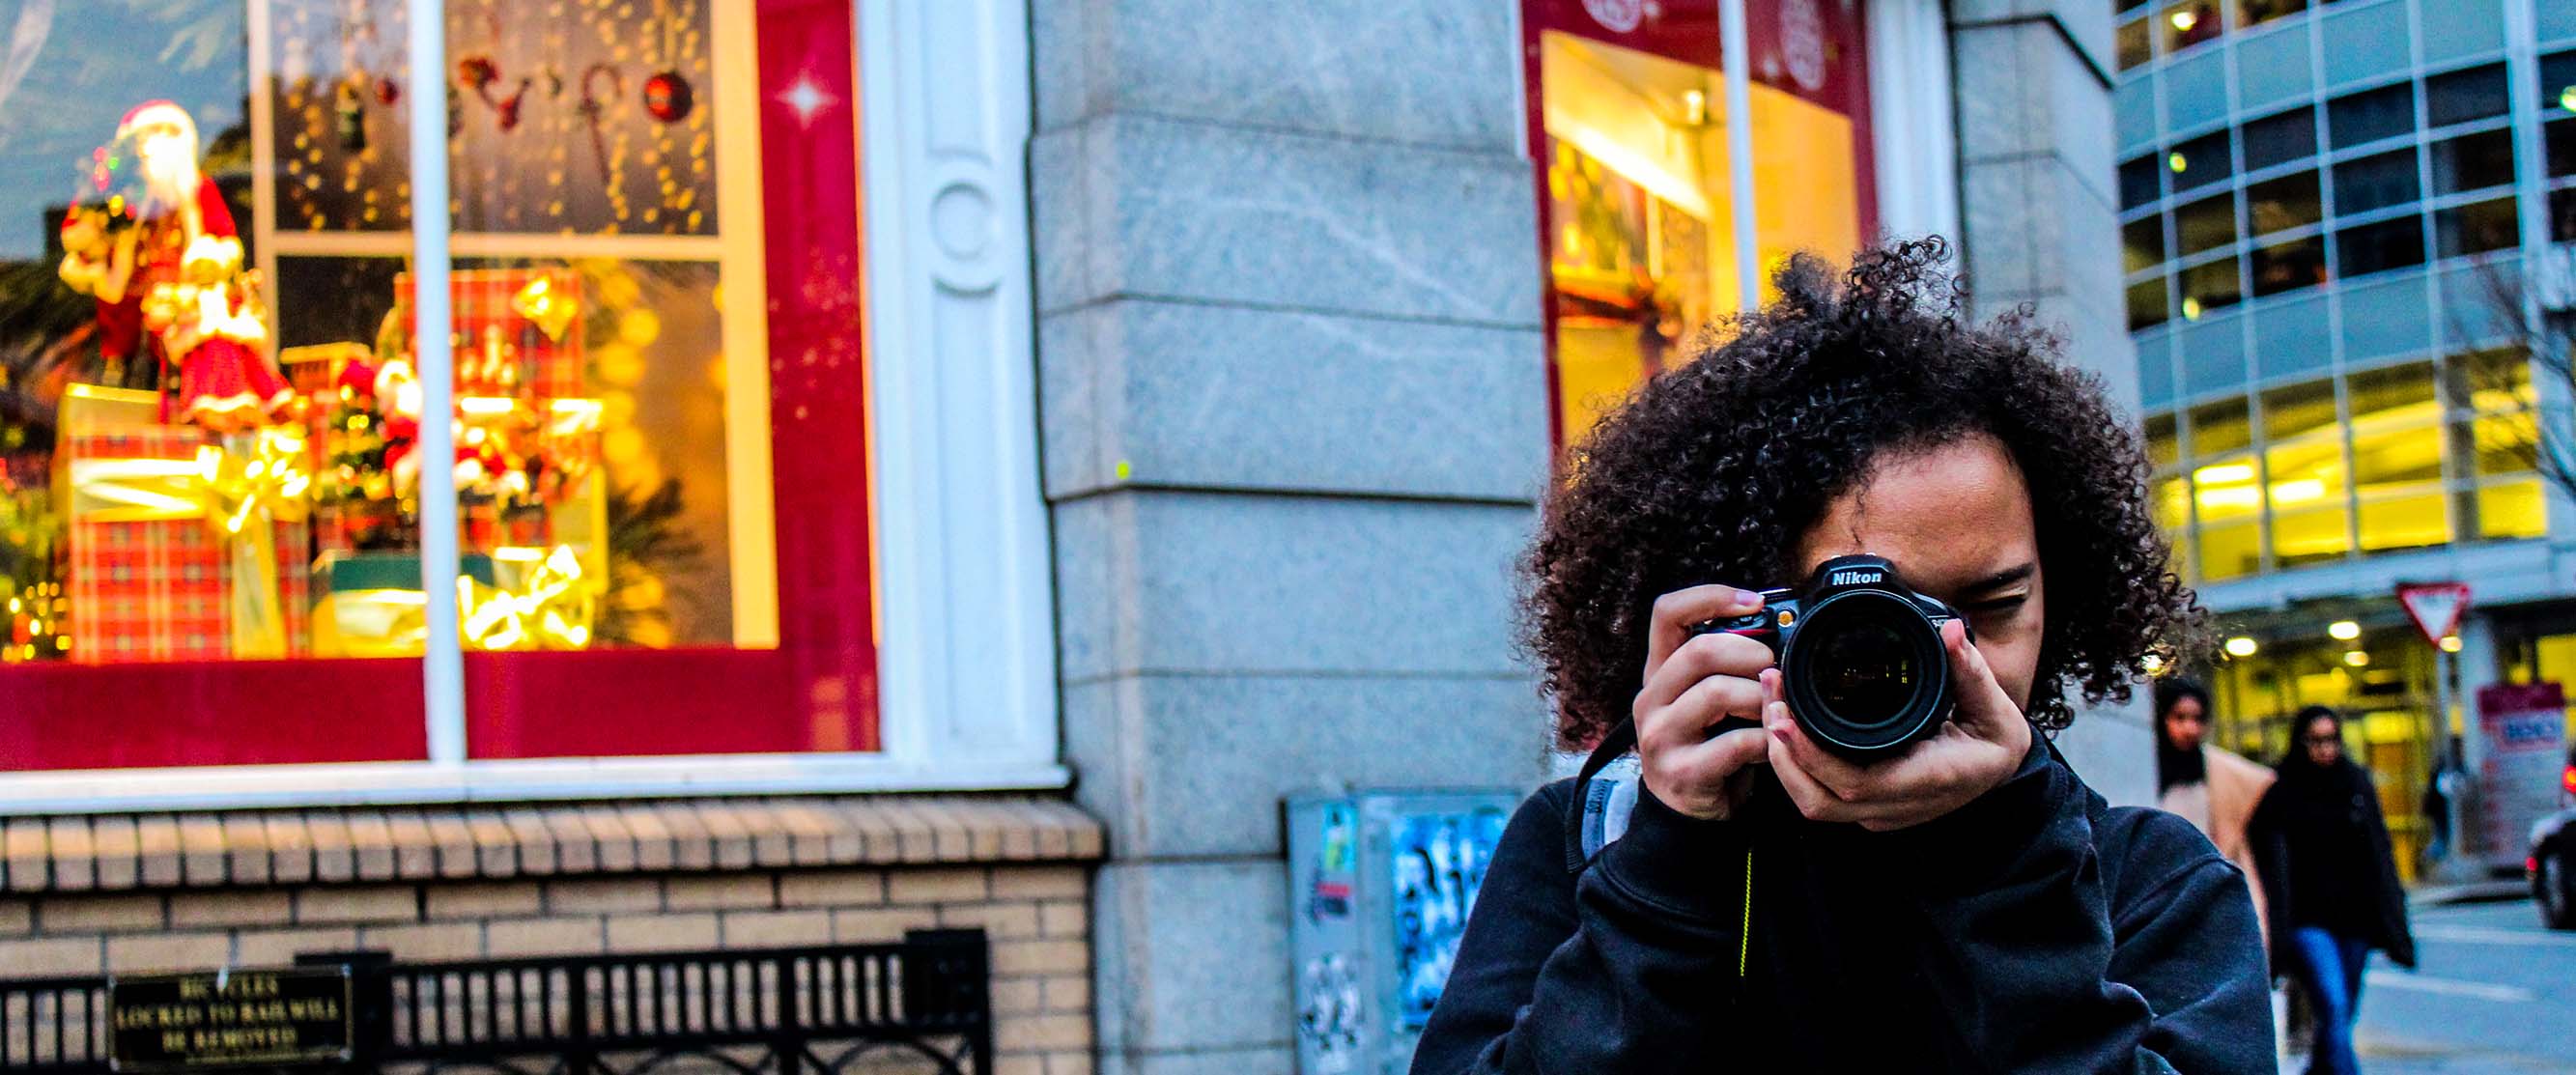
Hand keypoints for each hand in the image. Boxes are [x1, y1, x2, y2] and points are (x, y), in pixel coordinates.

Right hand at [1632, 585, 1774, 820]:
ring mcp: (1660, 737)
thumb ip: (1726, 665)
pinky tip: (1771, 746)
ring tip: (1775, 712)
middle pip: (1700, 651)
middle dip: (1752, 654)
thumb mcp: (1707, 700)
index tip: (1755, 602)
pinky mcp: (1682, 772)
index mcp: (1658, 672)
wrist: (1689, 812)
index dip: (1712, 597)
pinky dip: (1765, 741)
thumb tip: (1777, 628)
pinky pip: (1735, 744)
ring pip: (1718, 693)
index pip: (1667, 613)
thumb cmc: (1709, 745)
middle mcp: (1650, 700)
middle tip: (1775, 671)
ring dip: (1761, 700)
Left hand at [1764, 618, 2032, 831]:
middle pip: (1817, 799)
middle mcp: (1895, 805)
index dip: (1811, 756)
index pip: (1853, 783)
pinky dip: (1795, 763)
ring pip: (1812, 801)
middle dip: (1782, 752)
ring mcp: (1878, 811)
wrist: (2000, 776)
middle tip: (1771, 695)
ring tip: (1772, 702)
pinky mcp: (1866, 805)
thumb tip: (1952, 632)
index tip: (1785, 716)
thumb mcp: (1995, 709)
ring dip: (1782, 757)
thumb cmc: (1994, 744)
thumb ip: (1971, 670)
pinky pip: (1819, 793)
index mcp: (1925, 781)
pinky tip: (1785, 724)